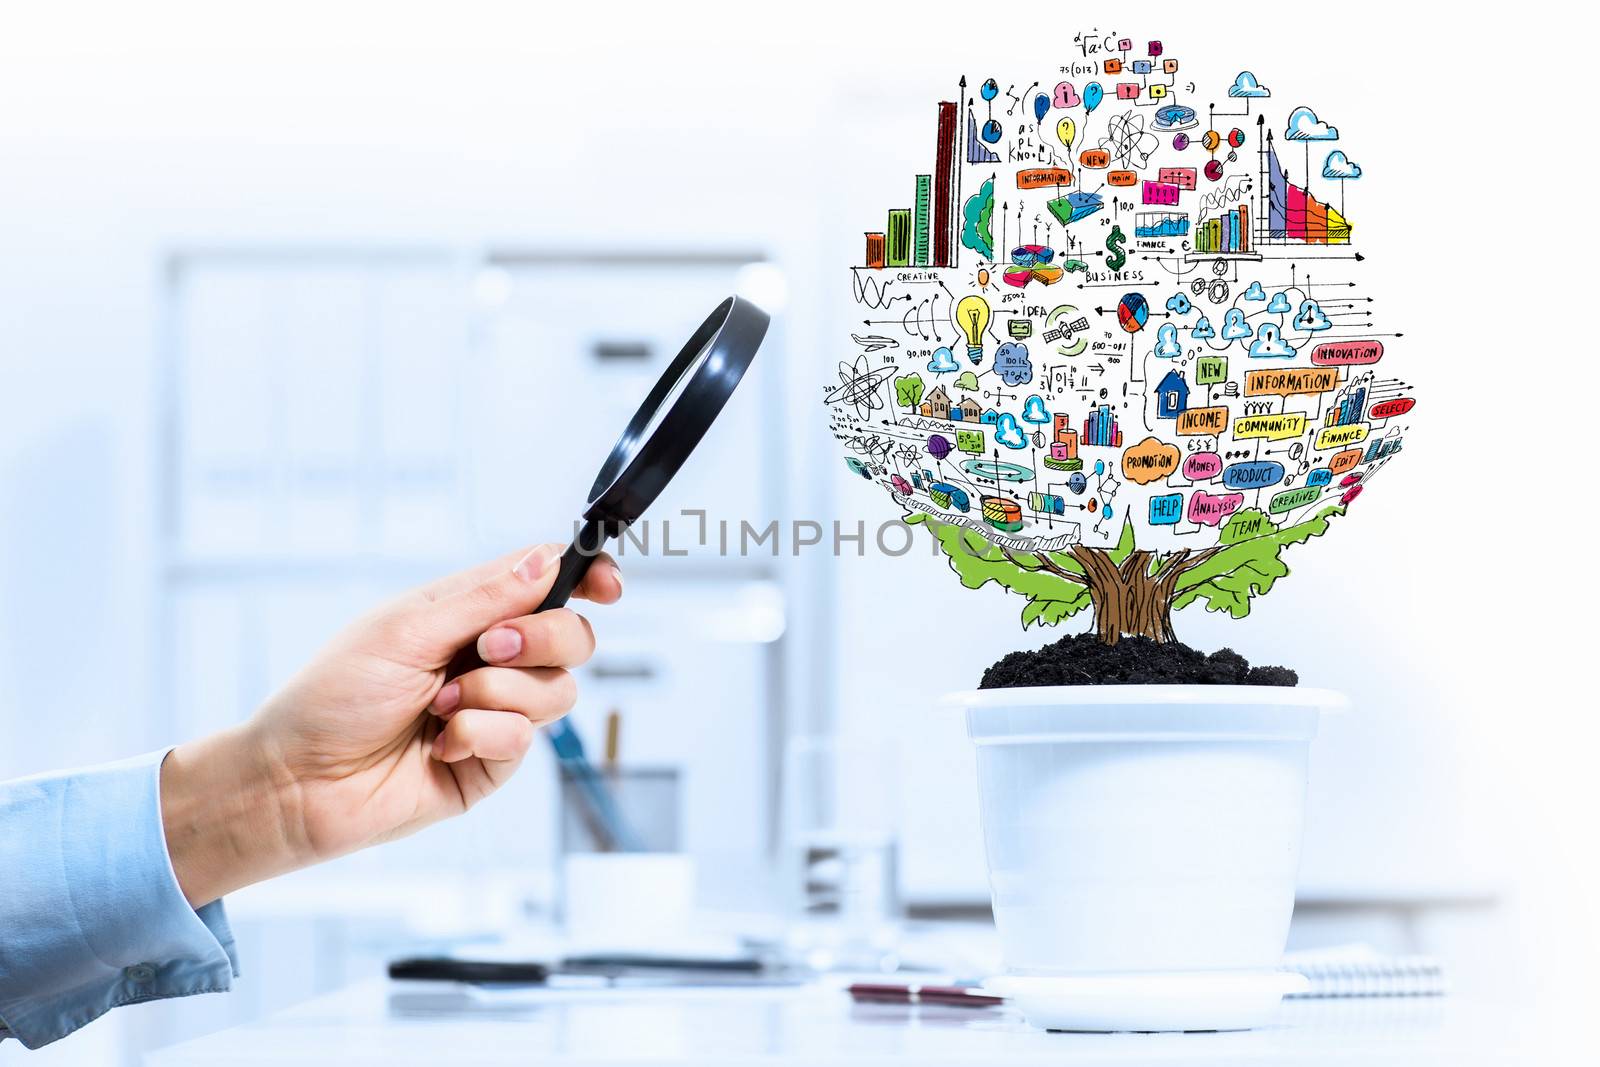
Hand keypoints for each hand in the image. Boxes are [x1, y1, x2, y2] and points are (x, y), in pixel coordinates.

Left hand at [159, 544, 622, 906]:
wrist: (298, 782)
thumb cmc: (332, 697)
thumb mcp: (406, 629)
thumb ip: (484, 597)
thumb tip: (546, 561)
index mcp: (467, 613)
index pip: (546, 583)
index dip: (586, 578)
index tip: (606, 585)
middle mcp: (489, 659)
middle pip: (571, 635)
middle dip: (540, 639)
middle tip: (485, 650)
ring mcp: (495, 711)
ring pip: (557, 691)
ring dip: (497, 693)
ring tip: (441, 708)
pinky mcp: (491, 762)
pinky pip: (525, 739)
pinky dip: (482, 735)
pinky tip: (439, 744)